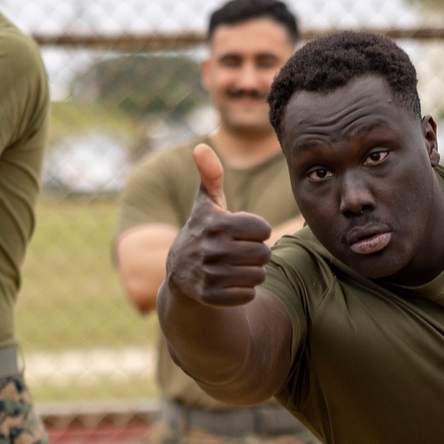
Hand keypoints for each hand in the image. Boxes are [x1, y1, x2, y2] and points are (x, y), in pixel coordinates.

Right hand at [164, 144, 272, 306]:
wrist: (180, 273)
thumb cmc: (203, 232)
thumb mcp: (206, 203)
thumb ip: (210, 176)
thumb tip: (201, 147)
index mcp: (215, 223)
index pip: (263, 229)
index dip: (259, 230)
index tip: (247, 232)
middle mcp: (210, 248)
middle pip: (263, 254)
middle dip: (258, 253)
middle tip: (244, 252)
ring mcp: (209, 273)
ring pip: (258, 275)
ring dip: (253, 273)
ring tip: (238, 266)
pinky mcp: (210, 296)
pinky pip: (247, 294)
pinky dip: (245, 291)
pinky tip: (232, 283)